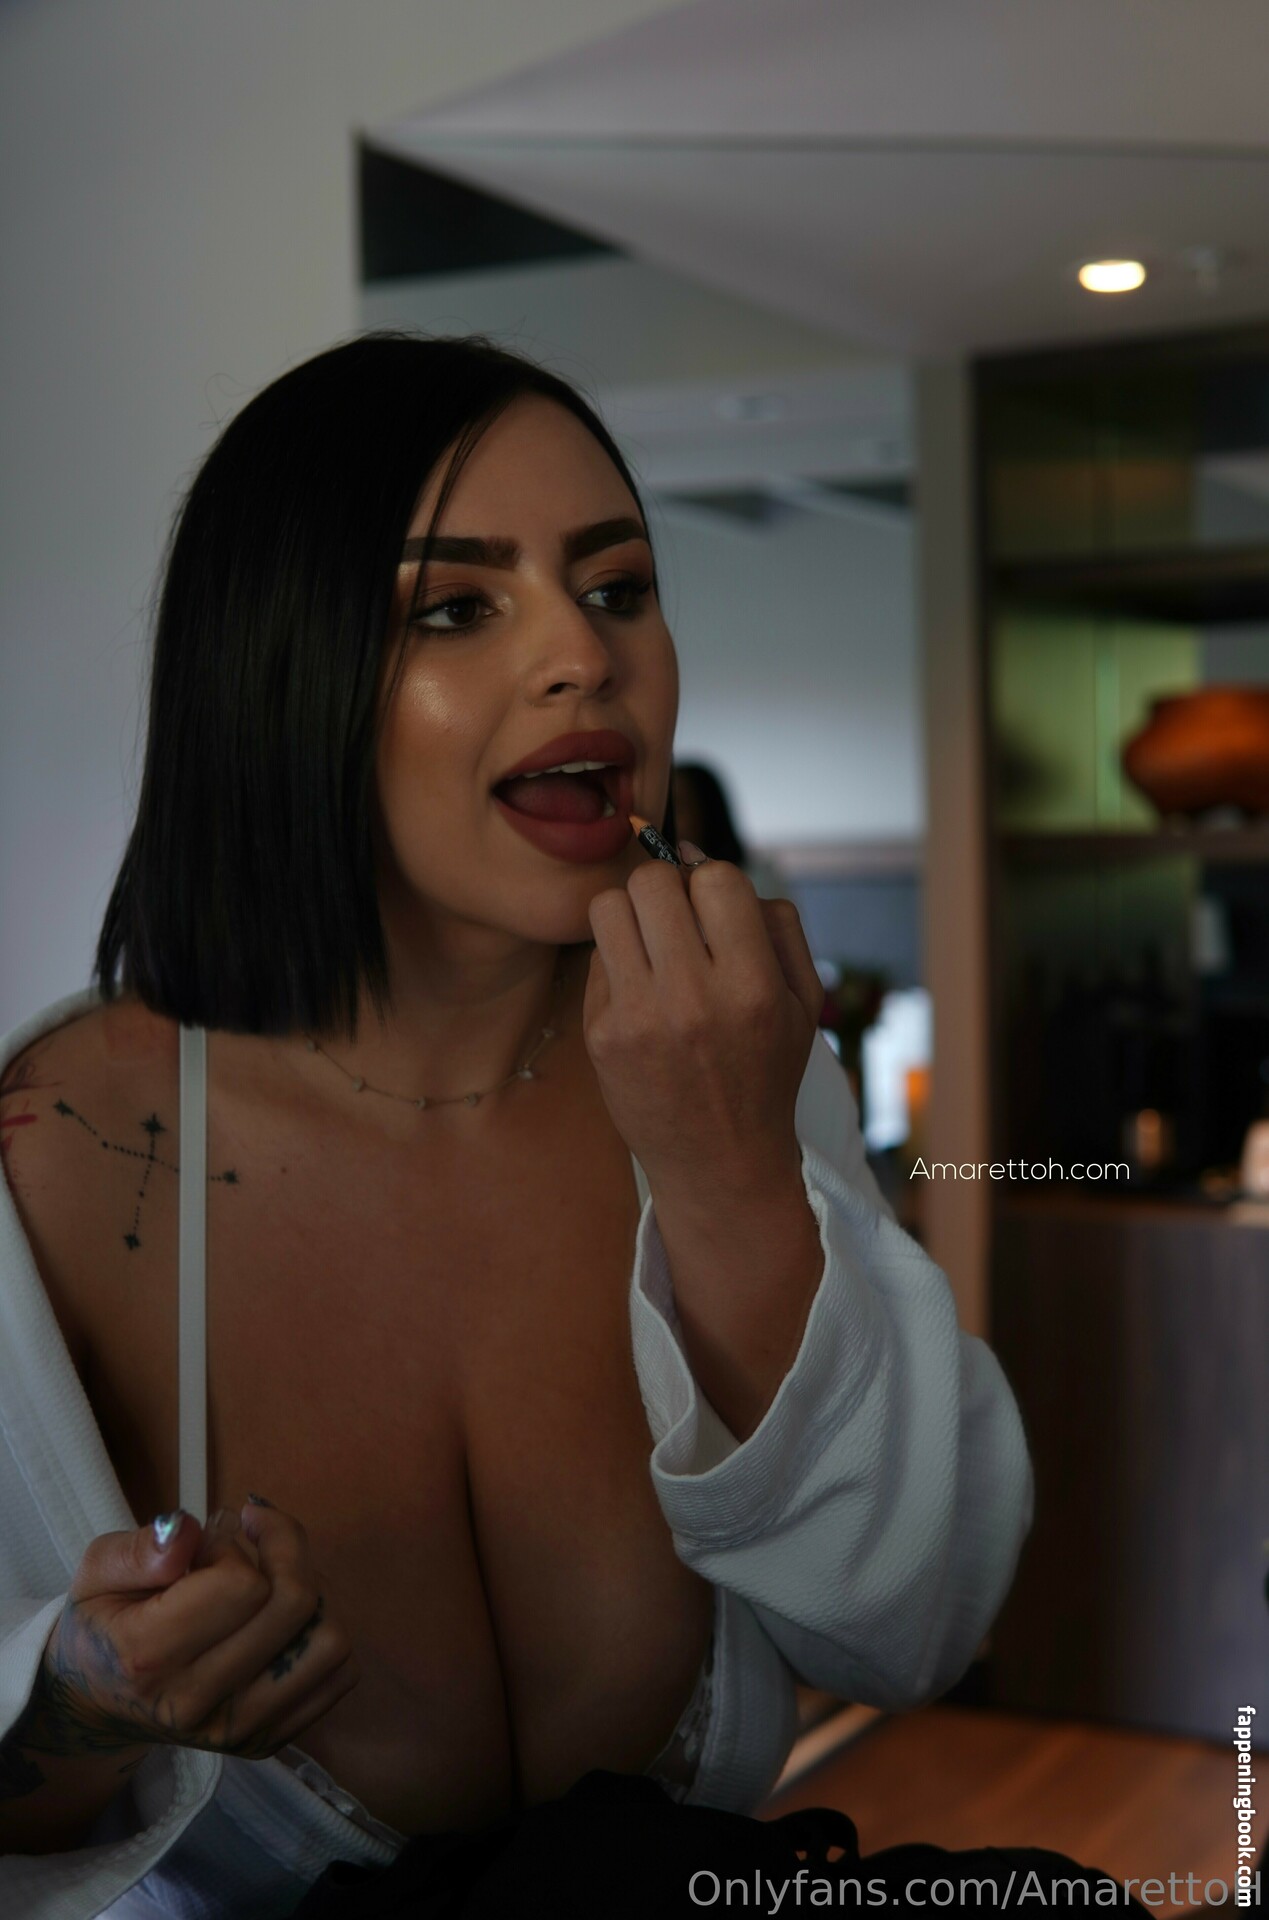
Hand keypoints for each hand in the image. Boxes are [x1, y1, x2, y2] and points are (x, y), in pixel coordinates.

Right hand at [33, 1504, 358, 1763]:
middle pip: (295, 1605)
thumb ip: (140, 1549)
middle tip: (256, 1537)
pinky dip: (323, 1631)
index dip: (234, 1546)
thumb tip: (189, 1532)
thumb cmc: (104, 1624)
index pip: (241, 1584)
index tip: (209, 1544)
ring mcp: (238, 1731)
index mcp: (147, 1657)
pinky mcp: (268, 1741)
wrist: (98, 1703)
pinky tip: (284, 1616)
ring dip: (316, 1590)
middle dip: (285, 1548)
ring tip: (276, 1577)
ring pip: (330, 1642)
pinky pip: (339, 1675)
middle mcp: (197, 1703)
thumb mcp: (97, 1571)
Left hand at [583, 854, 824, 1200]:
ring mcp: (640, 1017)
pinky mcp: (601, 1035)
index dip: (712, 881)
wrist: (719, 1161)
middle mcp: (694, 998)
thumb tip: (702, 859)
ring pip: (609, 907)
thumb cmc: (765, 1071)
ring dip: (631, 915)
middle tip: (676, 920)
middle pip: (652, 881)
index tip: (712, 908)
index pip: (717, 878)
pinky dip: (617, 962)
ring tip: (651, 946)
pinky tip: (640, 994)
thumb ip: (775, 923)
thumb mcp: (801, 1002)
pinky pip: (596, 957)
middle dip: (666, 888)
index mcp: (753, 985)